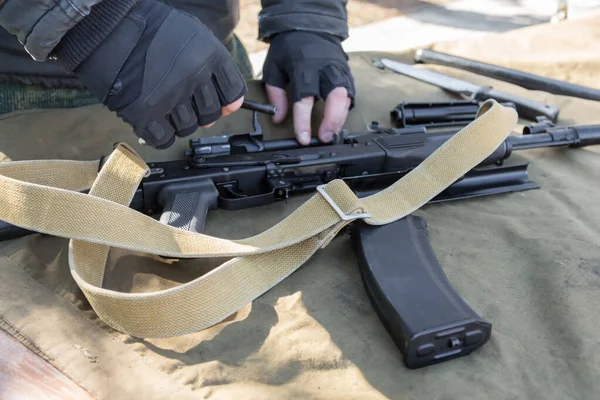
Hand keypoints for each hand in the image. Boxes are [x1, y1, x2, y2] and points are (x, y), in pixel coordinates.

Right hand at [56, 0, 246, 148]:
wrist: (104, 27)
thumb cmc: (148, 29)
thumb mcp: (192, 34)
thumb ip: (214, 66)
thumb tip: (230, 106)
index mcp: (210, 55)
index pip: (234, 93)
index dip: (226, 101)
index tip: (219, 103)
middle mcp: (194, 76)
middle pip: (211, 114)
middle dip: (200, 113)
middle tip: (184, 103)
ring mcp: (169, 96)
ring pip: (188, 127)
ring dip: (179, 122)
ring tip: (164, 106)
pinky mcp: (144, 113)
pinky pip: (164, 139)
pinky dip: (161, 135)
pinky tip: (154, 122)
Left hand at [262, 31, 354, 144]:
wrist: (309, 26)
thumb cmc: (289, 48)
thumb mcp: (274, 67)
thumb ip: (275, 93)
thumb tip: (278, 117)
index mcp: (304, 66)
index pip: (305, 98)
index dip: (304, 121)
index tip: (303, 138)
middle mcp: (325, 68)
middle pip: (335, 97)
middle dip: (332, 121)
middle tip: (325, 138)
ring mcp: (339, 70)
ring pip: (346, 97)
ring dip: (340, 118)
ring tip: (331, 134)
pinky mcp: (347, 72)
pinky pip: (350, 94)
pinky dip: (345, 109)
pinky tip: (337, 121)